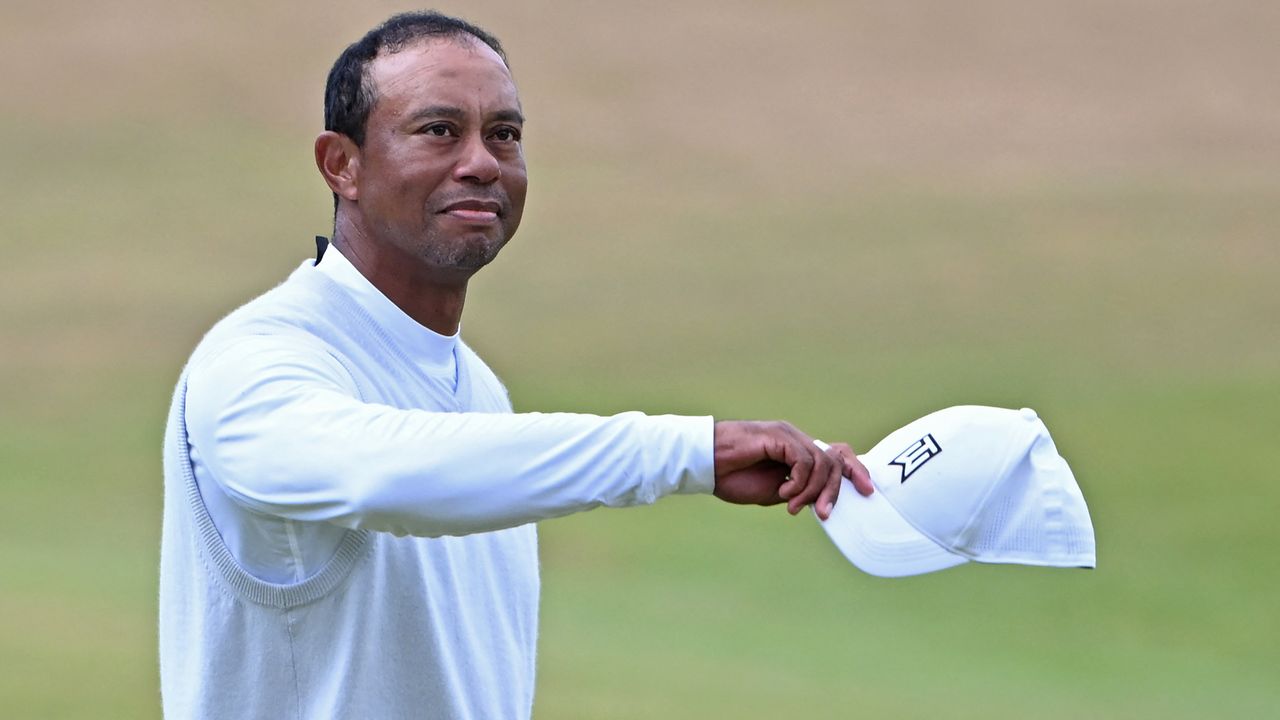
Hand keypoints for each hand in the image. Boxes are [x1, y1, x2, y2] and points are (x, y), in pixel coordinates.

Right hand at [712, 421, 873, 519]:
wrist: (704, 464)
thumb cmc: (732, 477)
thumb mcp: (773, 491)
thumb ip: (797, 491)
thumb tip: (820, 501)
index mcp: (797, 451)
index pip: (836, 454)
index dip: (855, 469)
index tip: (867, 491)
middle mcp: (796, 439)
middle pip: (835, 460)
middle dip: (836, 490)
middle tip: (823, 513)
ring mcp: (788, 436)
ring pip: (822, 463)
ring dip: (813, 491)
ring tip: (793, 505)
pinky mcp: (777, 437)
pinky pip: (803, 461)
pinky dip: (798, 482)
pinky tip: (783, 493)